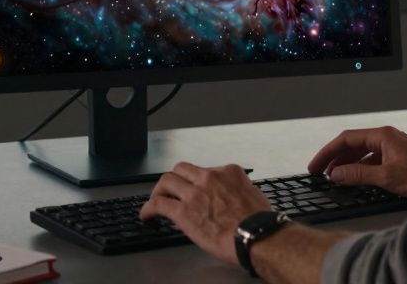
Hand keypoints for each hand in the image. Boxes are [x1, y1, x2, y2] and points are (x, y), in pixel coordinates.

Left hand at [139, 162, 271, 266]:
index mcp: (229, 173)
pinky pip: (158, 204)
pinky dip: (148, 208)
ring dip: (159, 190)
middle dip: (175, 179)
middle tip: (171, 190)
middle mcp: (210, 178)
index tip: (196, 189)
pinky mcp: (184, 211)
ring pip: (166, 180)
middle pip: (182, 169)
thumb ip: (240, 191)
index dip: (198, 181)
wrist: (258, 237)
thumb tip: (235, 196)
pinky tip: (146, 215)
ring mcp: (195, 193)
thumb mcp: (255, 195)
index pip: (206, 169)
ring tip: (156, 200)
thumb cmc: (260, 223)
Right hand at [307, 126, 406, 199]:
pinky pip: (373, 160)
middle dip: (335, 158)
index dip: (327, 152)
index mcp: (382, 136)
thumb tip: (336, 174)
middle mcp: (386, 138)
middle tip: (320, 172)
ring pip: (362, 153)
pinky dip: (361, 168)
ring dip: (347, 164)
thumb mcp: (387, 177)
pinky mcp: (398, 158)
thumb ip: (358, 175)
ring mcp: (393, 147)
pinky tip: (356, 179)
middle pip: (352, 144)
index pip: (346, 139)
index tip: (316, 165)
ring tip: (335, 177)